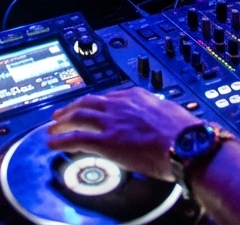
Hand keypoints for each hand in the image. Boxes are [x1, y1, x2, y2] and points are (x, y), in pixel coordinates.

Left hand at [47, 87, 198, 179]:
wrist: (187, 143)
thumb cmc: (186, 134)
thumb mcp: (169, 115)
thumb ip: (156, 116)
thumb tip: (157, 126)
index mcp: (136, 96)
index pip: (108, 96)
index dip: (94, 104)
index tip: (88, 108)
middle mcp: (121, 105)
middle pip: (88, 101)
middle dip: (71, 107)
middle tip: (60, 113)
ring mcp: (112, 122)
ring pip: (78, 116)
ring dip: (62, 121)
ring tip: (52, 127)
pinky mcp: (108, 141)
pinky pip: (77, 138)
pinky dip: (61, 140)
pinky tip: (53, 143)